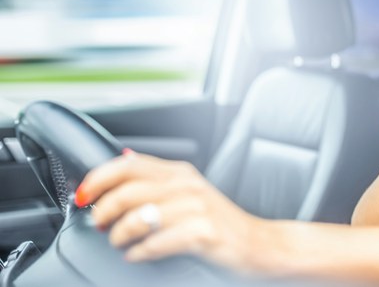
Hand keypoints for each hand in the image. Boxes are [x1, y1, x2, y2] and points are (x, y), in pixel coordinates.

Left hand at [76, 150, 262, 272]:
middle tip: (100, 225)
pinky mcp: (204, 233)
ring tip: (120, 244)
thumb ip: (159, 177)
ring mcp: (197, 208)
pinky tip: (138, 256)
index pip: (128, 165)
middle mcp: (188, 185)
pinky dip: (140, 252)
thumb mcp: (190, 191)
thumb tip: (124, 157)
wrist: (261, 245)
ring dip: (119, 235)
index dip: (97, 179)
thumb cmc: (221, 223)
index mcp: (181, 172)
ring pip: (139, 217)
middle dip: (103, 211)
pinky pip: (158, 242)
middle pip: (128, 191)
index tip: (82, 196)